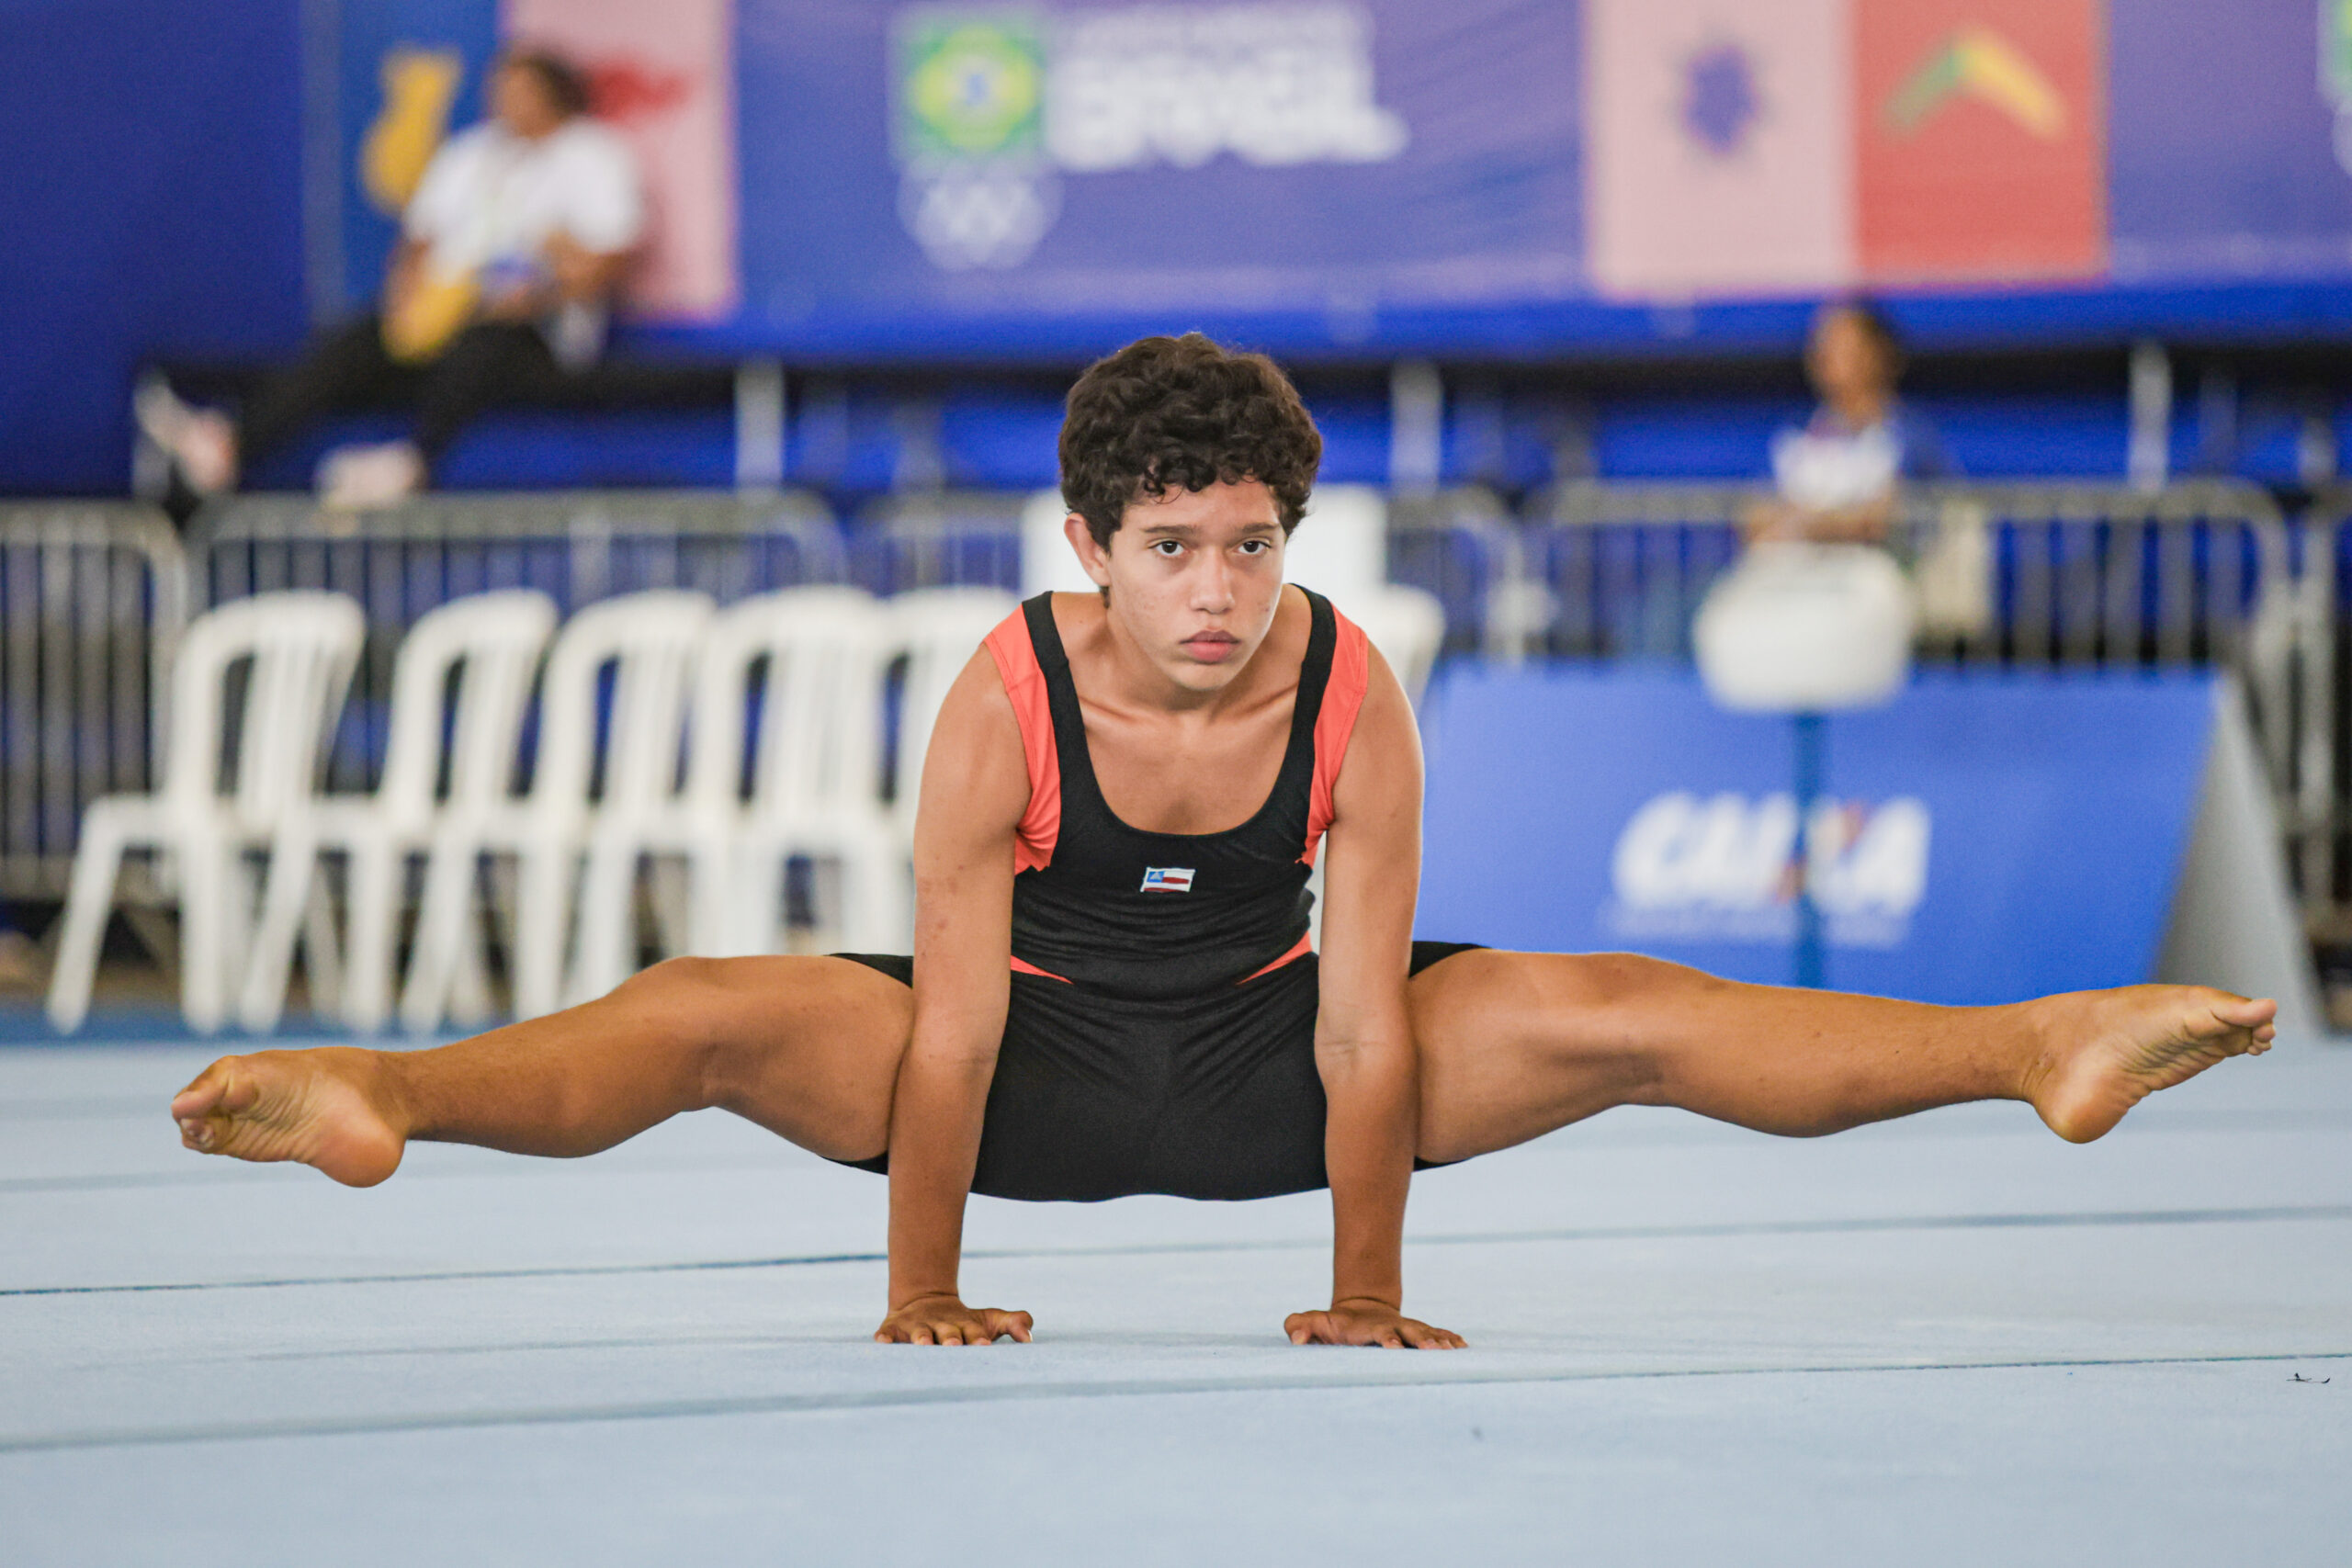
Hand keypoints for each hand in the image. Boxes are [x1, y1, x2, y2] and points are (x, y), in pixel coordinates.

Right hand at [874, 1293, 1033, 1345]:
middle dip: (951, 1338)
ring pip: (919, 1333)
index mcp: (964, 1326)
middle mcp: (941, 1326)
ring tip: (923, 1344)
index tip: (985, 1345)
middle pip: (947, 1333)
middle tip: (955, 1345)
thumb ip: (1014, 1324)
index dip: (979, 1338)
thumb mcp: (989, 1321)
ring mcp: (917, 1327)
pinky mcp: (895, 1328)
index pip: (974, 1333)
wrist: (925, 1302)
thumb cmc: (964, 1323)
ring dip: (921, 1338)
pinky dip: (884, 1336)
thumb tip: (1031, 1337)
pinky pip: (888, 1333)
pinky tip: (881, 1340)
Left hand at [1284, 1298, 1465, 1348]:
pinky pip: (1437, 1334)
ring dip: (1440, 1341)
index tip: (1394, 1347)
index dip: (1386, 1339)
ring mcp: (1407, 1329)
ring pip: (1426, 1333)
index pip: (1379, 1333)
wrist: (1360, 1309)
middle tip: (1434, 1350)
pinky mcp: (1418, 1333)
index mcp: (1368, 1328)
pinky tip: (1463, 1346)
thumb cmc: (1334, 1325)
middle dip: (1421, 1340)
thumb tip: (1295, 1338)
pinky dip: (1449, 1338)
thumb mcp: (1314, 1323)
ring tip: (1455, 1350)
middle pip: (1409, 1332)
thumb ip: (1300, 1326)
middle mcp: (1392, 1327)